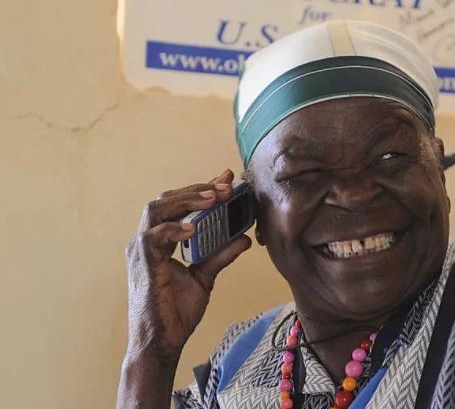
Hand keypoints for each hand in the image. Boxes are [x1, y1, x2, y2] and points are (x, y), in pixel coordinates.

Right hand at [124, 169, 251, 361]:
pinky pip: (152, 238)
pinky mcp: (143, 266)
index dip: (201, 189)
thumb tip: (246, 238)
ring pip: (156, 209)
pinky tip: (193, 229)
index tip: (227, 179)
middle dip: (197, 189)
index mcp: (160, 241)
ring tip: (213, 199)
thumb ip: (221, 255)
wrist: (162, 342)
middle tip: (226, 187)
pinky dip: (173, 229)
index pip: (178, 205)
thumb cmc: (175, 311)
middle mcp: (147, 241)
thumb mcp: (205, 277)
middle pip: (166, 200)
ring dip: (186, 200)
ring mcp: (141, 252)